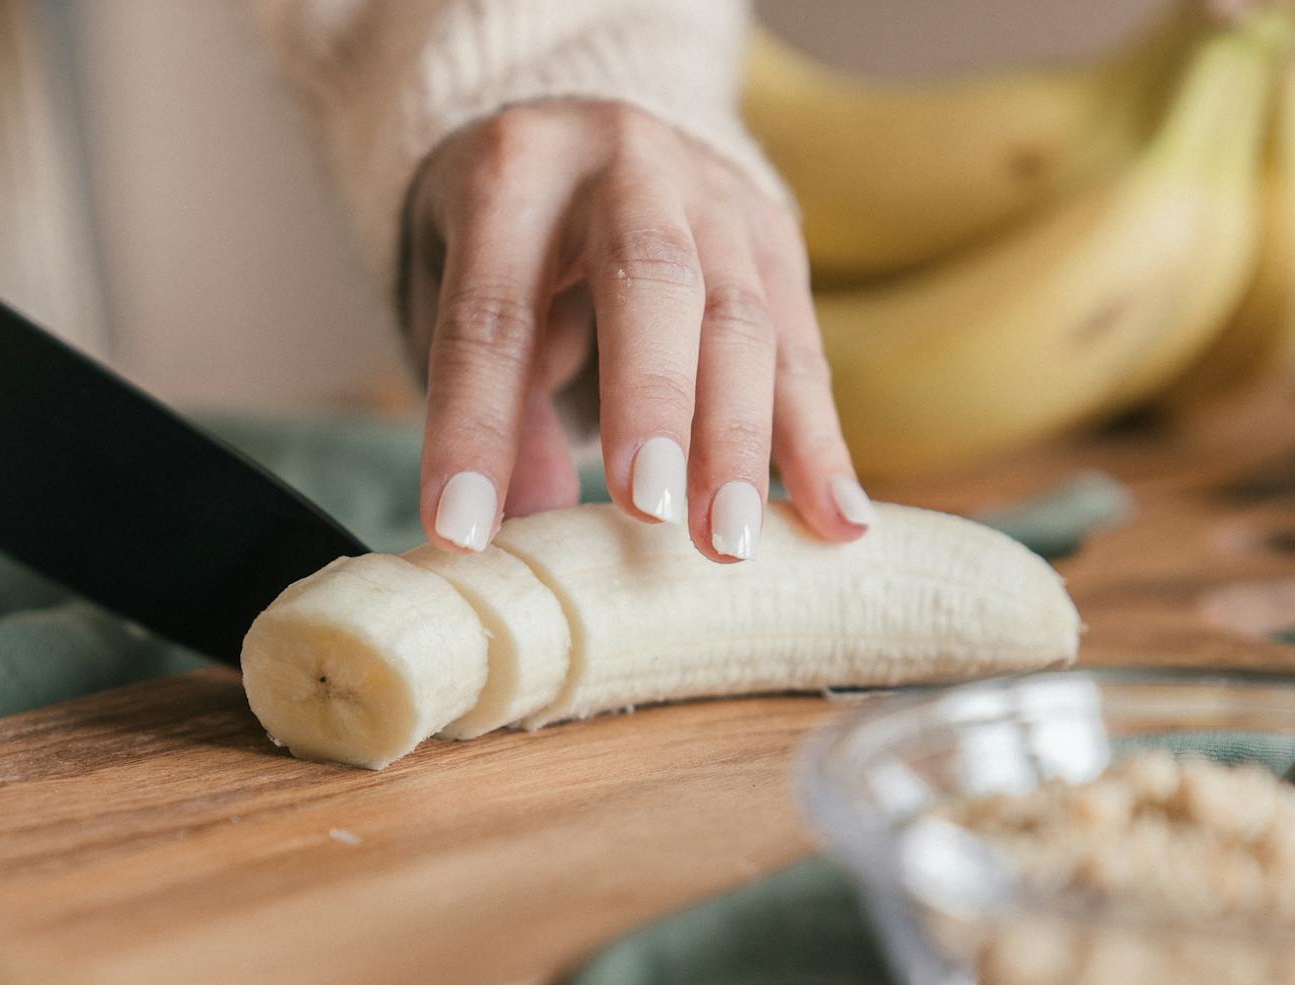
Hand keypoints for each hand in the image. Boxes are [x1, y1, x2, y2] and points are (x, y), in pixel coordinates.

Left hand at [400, 100, 872, 560]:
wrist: (585, 129)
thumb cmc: (502, 245)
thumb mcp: (456, 299)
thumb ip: (494, 405)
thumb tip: (520, 534)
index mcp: (511, 173)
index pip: (488, 312)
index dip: (475, 427)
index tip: (459, 533)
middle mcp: (622, 166)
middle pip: (649, 279)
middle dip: (650, 401)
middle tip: (647, 510)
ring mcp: (713, 195)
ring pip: (740, 318)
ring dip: (737, 443)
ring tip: (727, 544)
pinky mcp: (777, 238)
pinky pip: (802, 349)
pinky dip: (819, 442)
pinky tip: (838, 521)